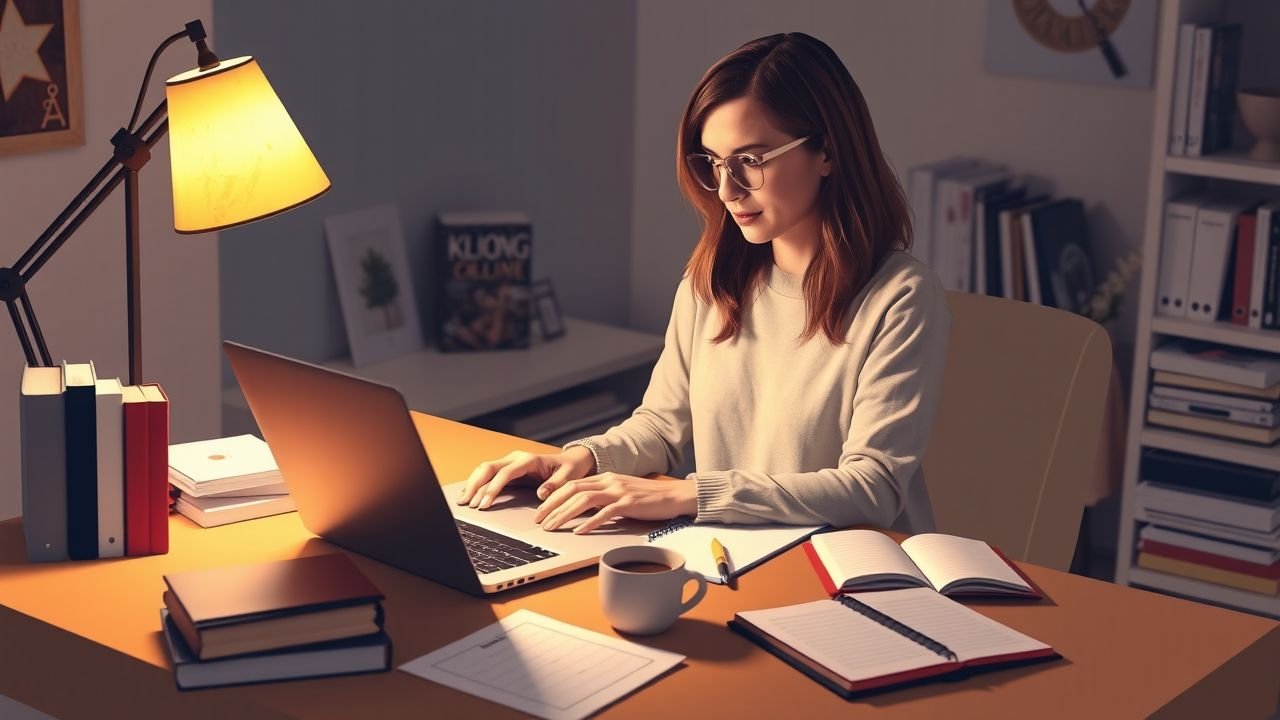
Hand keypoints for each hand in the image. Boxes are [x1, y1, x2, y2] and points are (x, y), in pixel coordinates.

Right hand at [456, 446, 595, 509]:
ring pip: (484, 470)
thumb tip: (541, 494)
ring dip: (472, 484)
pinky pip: (488, 475)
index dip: (493, 488)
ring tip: (463, 502)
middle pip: (488, 468)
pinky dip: (477, 484)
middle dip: (475, 485)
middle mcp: (515, 458)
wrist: (571, 461)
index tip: (485, 504)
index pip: (504, 473)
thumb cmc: (570, 469)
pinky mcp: (507, 470)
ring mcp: (510, 463)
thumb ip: (556, 485)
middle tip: (467, 504)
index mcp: (528, 460)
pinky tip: (469, 495)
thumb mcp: (568, 477)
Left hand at [533, 473, 697, 533]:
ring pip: (584, 500)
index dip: (553, 498)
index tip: (541, 511)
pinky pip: (605, 512)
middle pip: (572, 490)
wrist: (675, 495)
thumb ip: (603, 498)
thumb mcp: (621, 493)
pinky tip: (580, 531)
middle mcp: (609, 481)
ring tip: (553, 527)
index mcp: (606, 477)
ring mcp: (619, 491)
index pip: (572, 484)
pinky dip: (590, 522)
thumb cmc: (648, 498)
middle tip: (539, 521)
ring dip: (565, 514)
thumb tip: (582, 512)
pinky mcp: (629, 503)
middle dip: (552, 506)